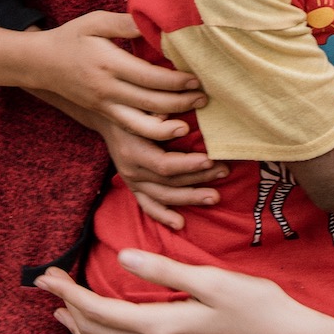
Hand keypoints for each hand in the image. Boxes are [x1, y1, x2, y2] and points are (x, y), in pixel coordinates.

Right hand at [31, 12, 204, 138]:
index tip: (196, 79)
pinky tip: (168, 130)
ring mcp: (103, 105)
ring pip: (140, 124)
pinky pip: (129, 127)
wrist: (40, 63)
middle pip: (150, 102)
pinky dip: (150, 132)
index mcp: (109, 63)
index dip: (175, 81)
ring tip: (189, 123)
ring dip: (167, 126)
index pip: (149, 77)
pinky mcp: (102, 114)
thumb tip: (158, 22)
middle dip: (180, 103)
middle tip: (204, 98)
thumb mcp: (97, 21)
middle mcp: (107, 89)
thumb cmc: (72, 36)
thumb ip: (128, 23)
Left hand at [39, 252, 320, 333]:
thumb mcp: (213, 280)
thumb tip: (121, 258)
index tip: (47, 276)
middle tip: (46, 288)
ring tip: (64, 318)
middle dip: (68, 310)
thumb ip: (164, 271)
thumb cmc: (259, 307)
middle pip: (98, 333)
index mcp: (162, 327)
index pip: (100, 310)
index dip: (69, 293)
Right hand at [90, 116, 229, 231]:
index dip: (187, 165)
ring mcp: (132, 182)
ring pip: (163, 196)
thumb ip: (155, 114)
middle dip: (199, 179)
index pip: (163, 164)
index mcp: (134, 151)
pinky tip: (181, 223)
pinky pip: (148, 206)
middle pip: (168, 181)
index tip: (210, 159)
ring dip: (190, 197)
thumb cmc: (132, 110)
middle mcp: (131, 170)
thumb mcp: (140, 109)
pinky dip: (164, 215)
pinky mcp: (134, 188)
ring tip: (216, 196)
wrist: (109, 120)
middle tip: (224, 171)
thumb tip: (173, 113)